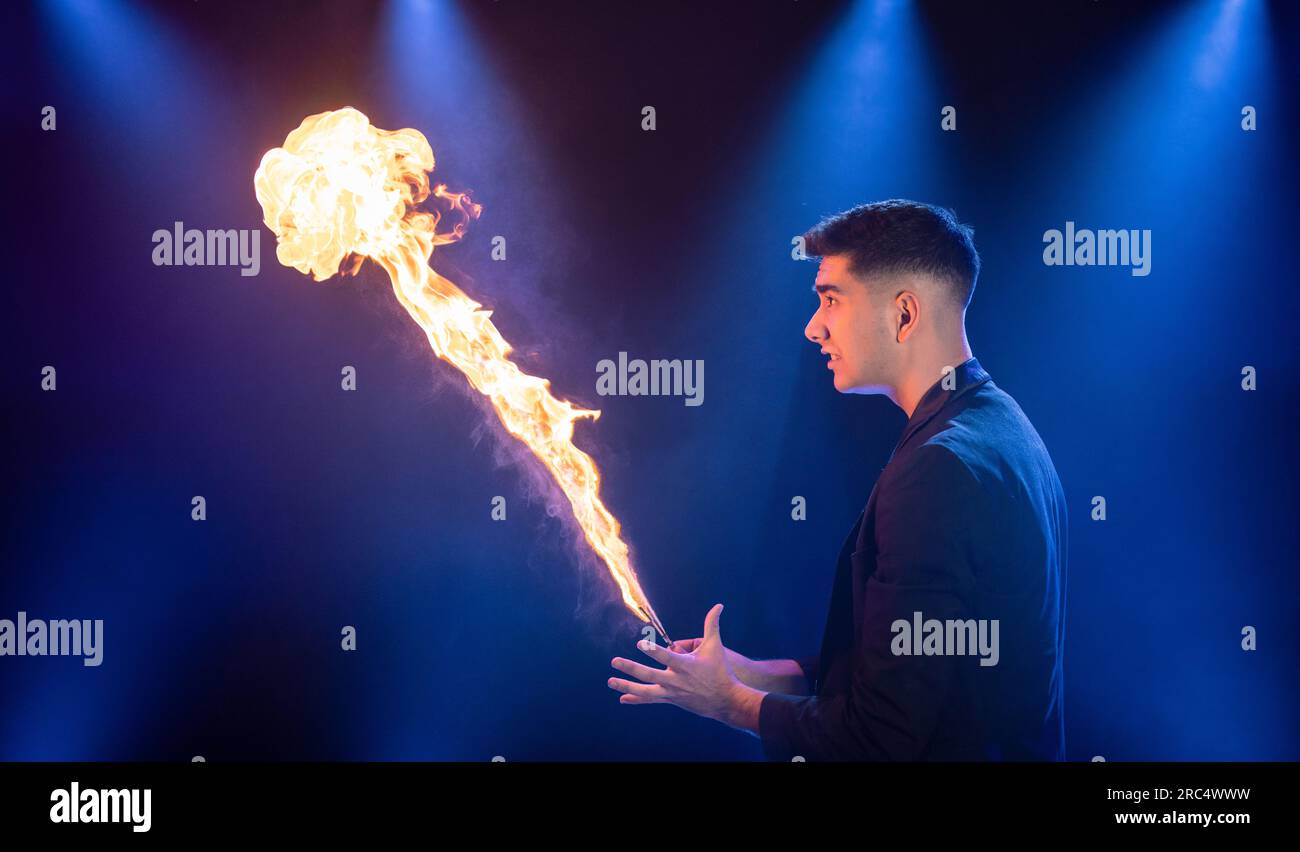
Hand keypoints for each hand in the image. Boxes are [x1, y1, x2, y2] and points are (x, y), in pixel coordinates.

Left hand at [609, 604, 763, 731]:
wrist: (726, 701)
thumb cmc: (720, 670)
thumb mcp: (716, 646)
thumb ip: (712, 624)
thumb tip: (718, 605)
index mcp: (686, 665)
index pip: (666, 656)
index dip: (653, 651)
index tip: (640, 645)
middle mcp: (676, 680)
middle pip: (650, 675)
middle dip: (631, 668)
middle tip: (615, 661)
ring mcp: (672, 692)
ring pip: (646, 691)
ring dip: (627, 686)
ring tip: (610, 681)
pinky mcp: (671, 699)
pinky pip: (651, 699)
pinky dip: (637, 698)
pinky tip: (623, 698)